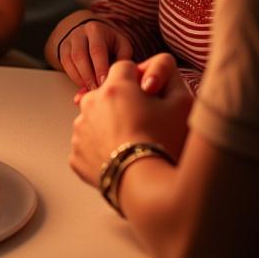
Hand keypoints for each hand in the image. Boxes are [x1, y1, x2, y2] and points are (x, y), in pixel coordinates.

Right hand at [58, 19, 132, 90]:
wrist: (95, 34)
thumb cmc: (111, 43)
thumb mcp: (122, 46)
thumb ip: (122, 59)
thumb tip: (120, 76)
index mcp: (96, 30)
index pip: (96, 50)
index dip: (100, 68)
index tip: (105, 83)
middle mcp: (80, 33)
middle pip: (80, 56)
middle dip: (88, 76)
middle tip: (97, 90)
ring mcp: (69, 40)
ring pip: (70, 60)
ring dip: (80, 78)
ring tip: (91, 89)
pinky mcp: (63, 48)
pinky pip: (65, 64)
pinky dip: (74, 76)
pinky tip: (83, 84)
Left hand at [69, 59, 192, 186]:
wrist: (149, 189)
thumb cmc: (166, 144)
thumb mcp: (182, 104)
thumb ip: (169, 77)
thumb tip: (151, 75)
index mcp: (114, 87)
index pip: (124, 68)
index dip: (139, 80)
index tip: (150, 97)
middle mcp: (91, 103)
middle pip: (107, 94)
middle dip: (122, 103)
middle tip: (143, 124)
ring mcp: (81, 129)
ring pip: (95, 119)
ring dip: (109, 126)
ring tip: (132, 145)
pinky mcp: (76, 155)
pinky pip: (89, 145)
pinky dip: (101, 150)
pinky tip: (120, 160)